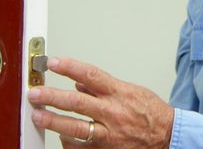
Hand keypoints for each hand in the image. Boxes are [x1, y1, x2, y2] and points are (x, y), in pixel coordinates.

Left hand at [28, 57, 173, 148]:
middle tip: (35, 93)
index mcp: (119, 93)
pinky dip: (68, 141)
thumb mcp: (131, 91)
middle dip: (52, 97)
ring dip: (53, 121)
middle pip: (77, 102)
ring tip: (37, 115)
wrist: (167, 137)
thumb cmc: (151, 113)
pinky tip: (60, 136)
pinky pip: (81, 147)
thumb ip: (104, 87)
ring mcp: (108, 133)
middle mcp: (112, 112)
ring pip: (75, 128)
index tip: (52, 62)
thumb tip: (80, 83)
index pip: (91, 75)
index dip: (70, 67)